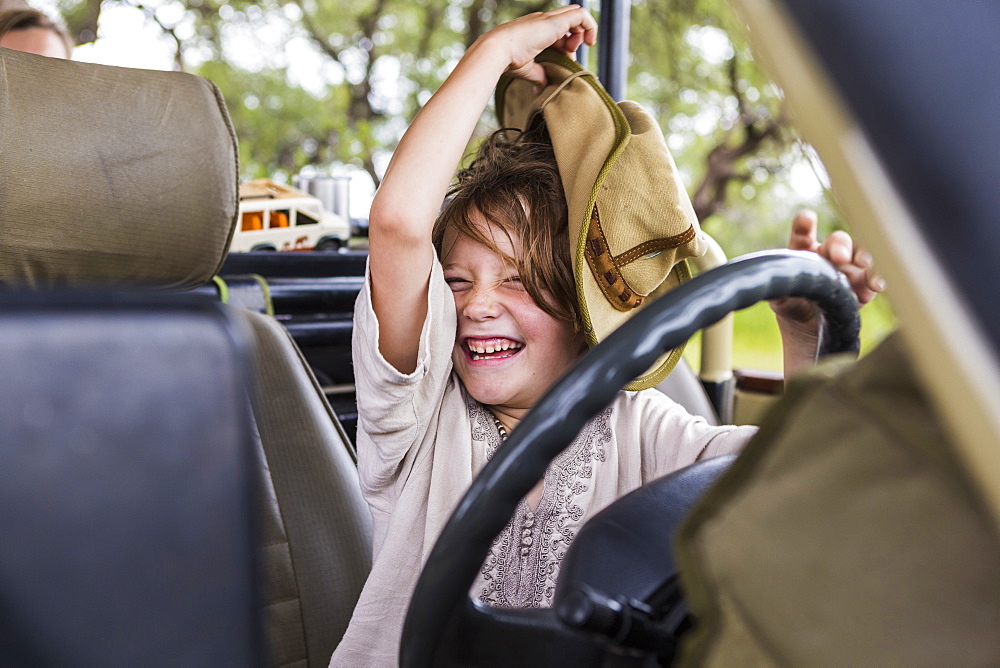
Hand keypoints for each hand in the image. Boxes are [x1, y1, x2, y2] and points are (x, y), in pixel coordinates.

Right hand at [482, 5, 597, 87]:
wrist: (497, 51)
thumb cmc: (506, 60)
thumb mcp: (528, 69)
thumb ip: (539, 75)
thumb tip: (543, 86)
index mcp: (535, 29)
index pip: (558, 30)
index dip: (566, 44)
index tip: (564, 59)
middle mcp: (542, 20)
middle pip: (569, 20)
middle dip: (574, 37)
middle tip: (569, 54)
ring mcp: (549, 19)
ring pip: (576, 14)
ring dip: (581, 34)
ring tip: (573, 51)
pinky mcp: (556, 22)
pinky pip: (581, 15)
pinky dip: (590, 27)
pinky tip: (588, 42)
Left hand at [771, 209, 884, 325]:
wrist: (808, 329)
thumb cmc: (792, 305)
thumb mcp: (780, 299)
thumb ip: (778, 290)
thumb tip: (770, 287)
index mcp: (803, 251)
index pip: (802, 234)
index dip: (804, 225)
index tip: (806, 218)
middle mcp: (828, 255)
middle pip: (838, 241)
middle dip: (840, 245)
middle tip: (839, 257)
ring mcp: (848, 268)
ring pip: (861, 255)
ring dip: (864, 256)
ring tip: (863, 263)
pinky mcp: (863, 286)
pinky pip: (873, 278)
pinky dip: (876, 278)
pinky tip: (875, 284)